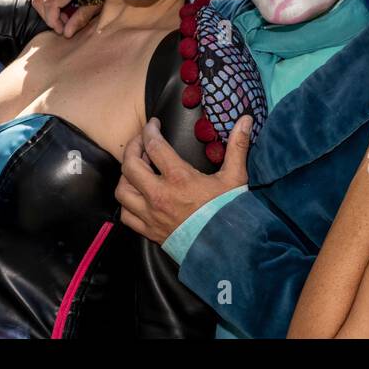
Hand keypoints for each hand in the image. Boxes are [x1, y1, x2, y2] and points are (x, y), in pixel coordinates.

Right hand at [32, 0, 100, 37]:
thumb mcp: (96, 5)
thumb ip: (81, 18)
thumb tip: (66, 34)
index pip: (50, 4)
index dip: (53, 21)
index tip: (61, 30)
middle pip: (40, 1)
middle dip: (50, 17)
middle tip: (64, 24)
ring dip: (49, 11)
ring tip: (65, 16)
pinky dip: (50, 4)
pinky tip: (64, 8)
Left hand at [115, 115, 251, 243]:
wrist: (226, 248)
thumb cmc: (229, 212)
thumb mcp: (236, 176)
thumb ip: (238, 146)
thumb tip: (245, 119)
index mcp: (179, 178)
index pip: (154, 145)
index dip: (150, 130)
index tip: (153, 124)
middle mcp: (159, 195)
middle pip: (130, 165)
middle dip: (133, 147)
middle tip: (140, 141)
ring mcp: (151, 215)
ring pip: (123, 190)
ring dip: (126, 175)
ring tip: (135, 167)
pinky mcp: (150, 231)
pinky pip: (125, 215)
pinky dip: (126, 203)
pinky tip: (135, 195)